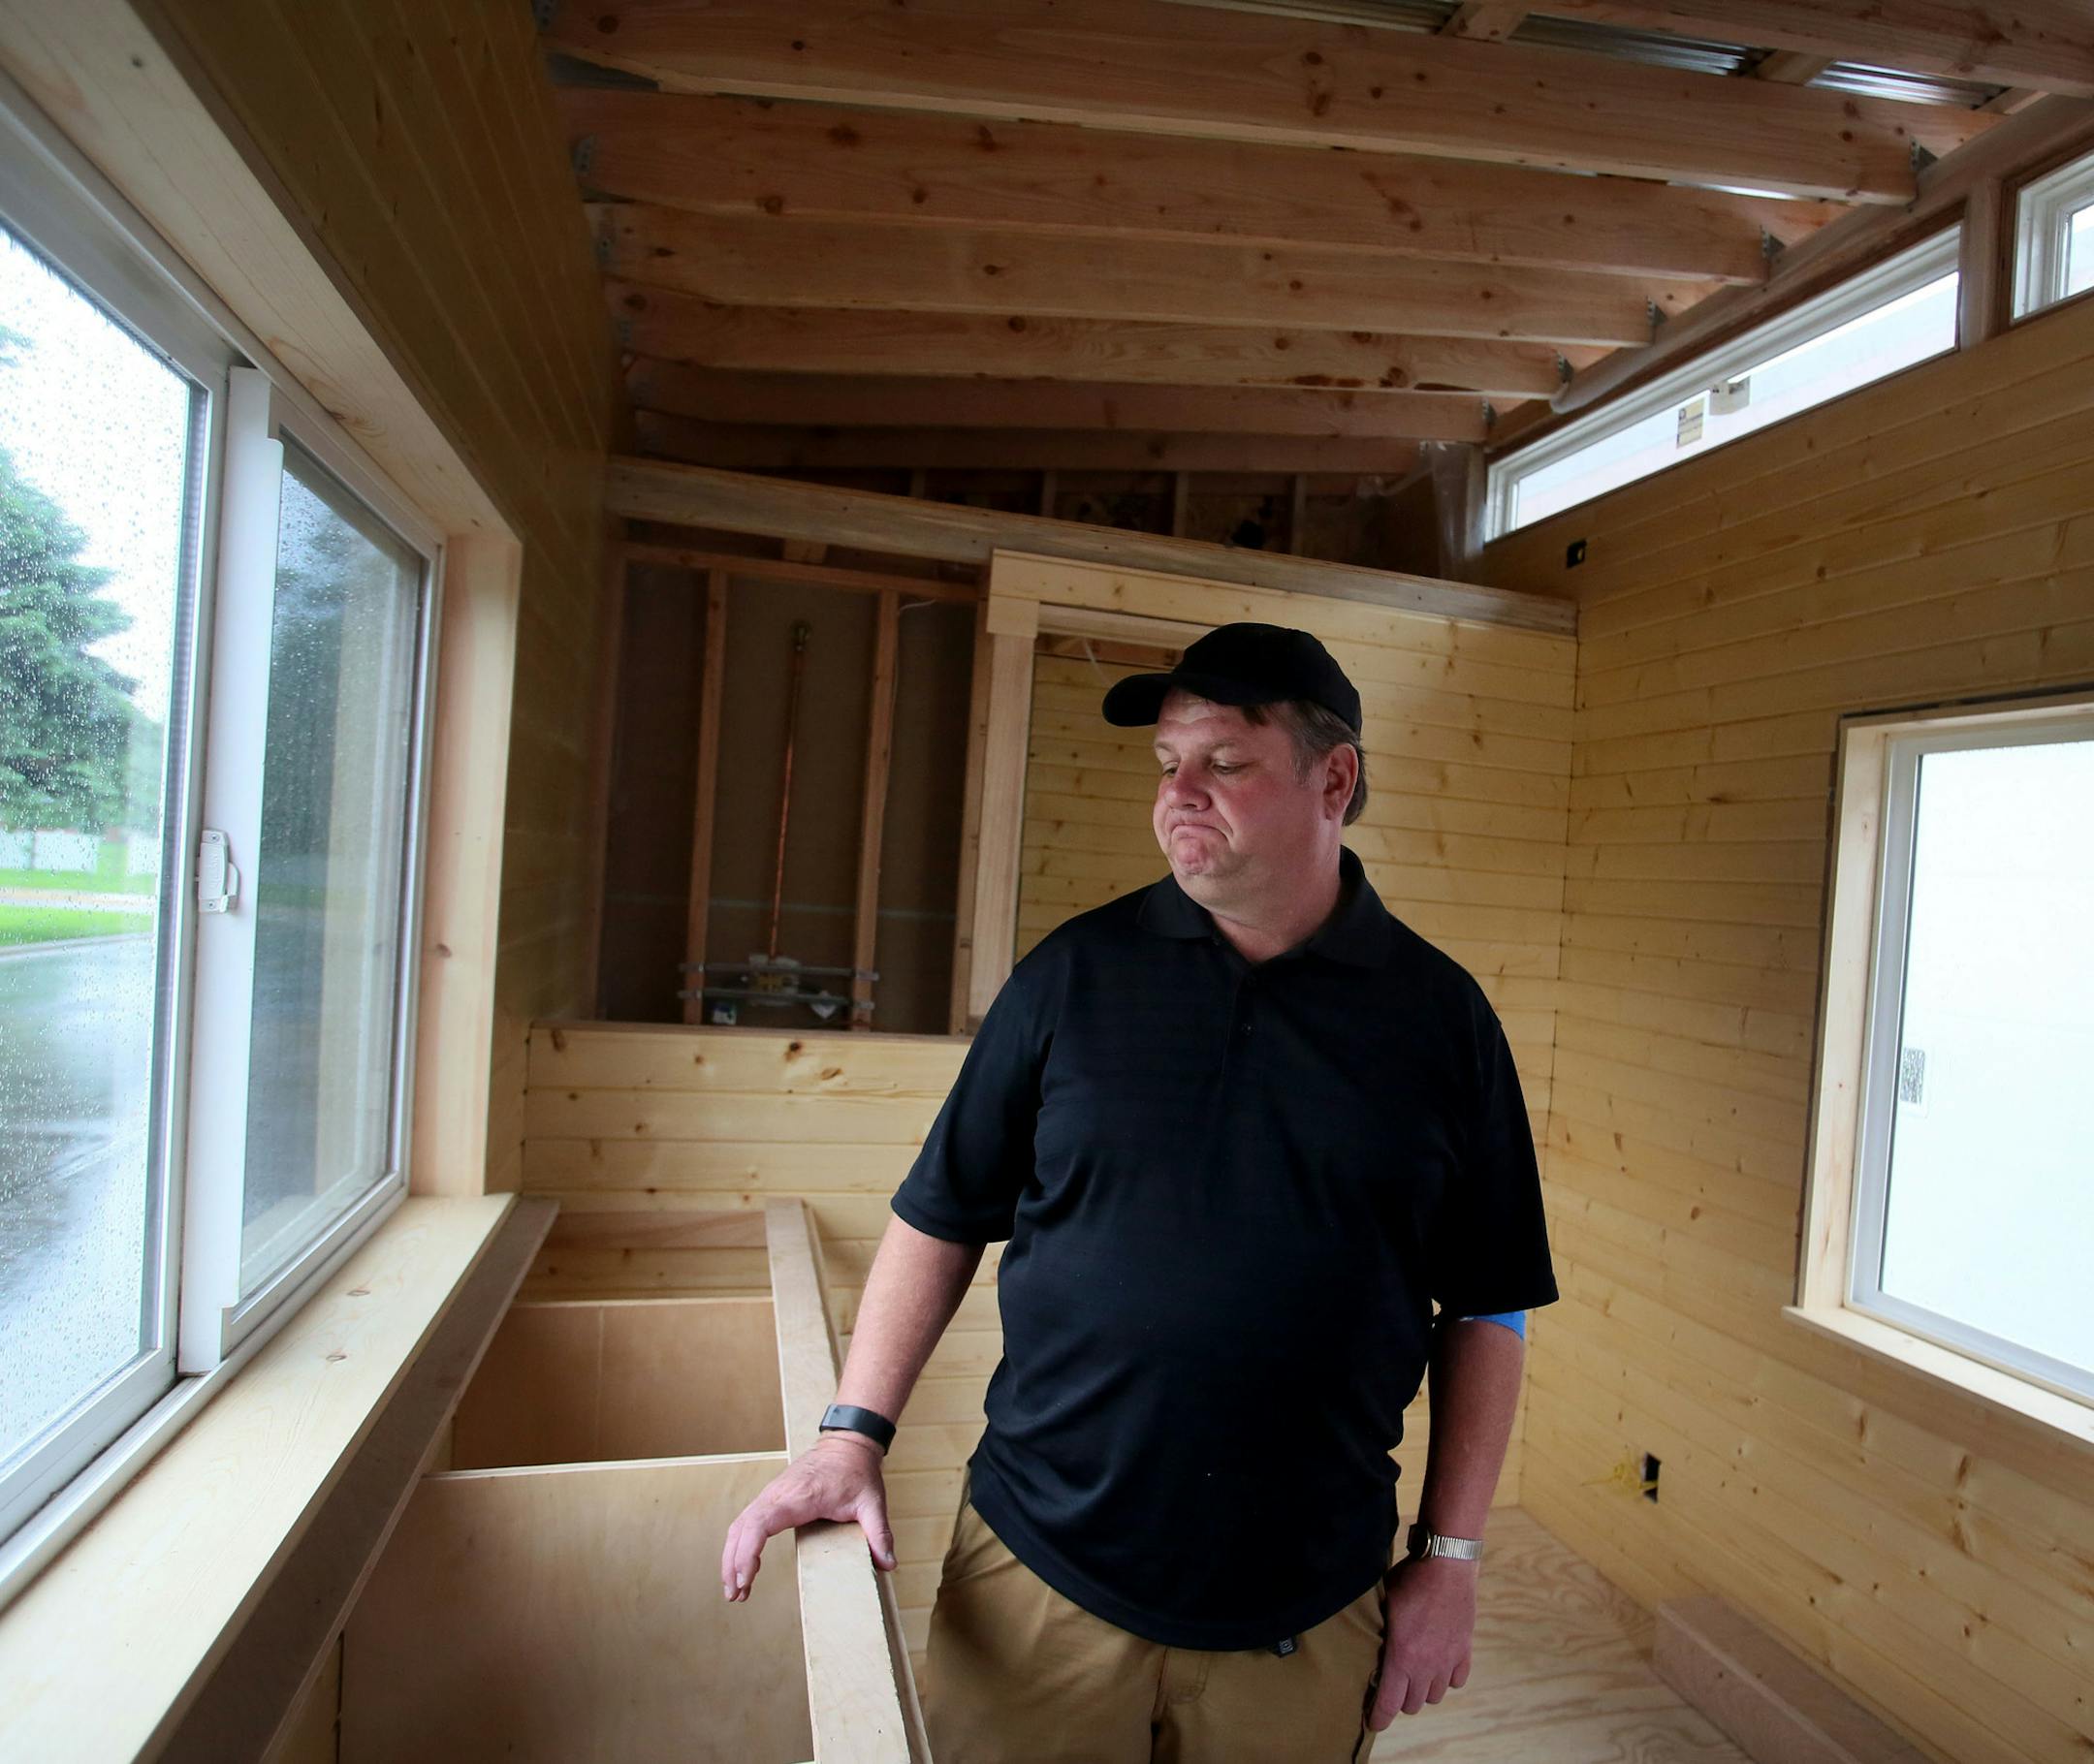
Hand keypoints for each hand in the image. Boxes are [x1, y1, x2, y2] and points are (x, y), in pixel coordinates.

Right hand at [720, 1433, 896, 1602]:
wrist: (848, 1444)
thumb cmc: (857, 1472)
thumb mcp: (872, 1503)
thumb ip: (879, 1533)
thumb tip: (889, 1564)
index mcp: (797, 1498)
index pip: (759, 1525)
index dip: (747, 1554)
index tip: (746, 1580)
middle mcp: (777, 1495)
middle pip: (741, 1529)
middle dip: (733, 1564)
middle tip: (735, 1596)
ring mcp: (771, 1495)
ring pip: (739, 1526)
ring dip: (731, 1557)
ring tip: (734, 1590)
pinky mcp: (771, 1498)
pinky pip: (746, 1521)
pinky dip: (738, 1544)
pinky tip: (741, 1565)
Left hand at [1365, 1555, 1476, 1727]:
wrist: (1447, 1565)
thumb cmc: (1409, 1580)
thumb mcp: (1383, 1606)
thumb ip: (1378, 1633)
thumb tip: (1365, 1646)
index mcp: (1401, 1657)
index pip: (1388, 1702)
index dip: (1379, 1717)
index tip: (1373, 1723)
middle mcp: (1426, 1666)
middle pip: (1412, 1705)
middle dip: (1399, 1700)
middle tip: (1391, 1688)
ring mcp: (1448, 1660)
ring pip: (1434, 1696)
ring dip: (1423, 1691)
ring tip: (1414, 1677)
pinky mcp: (1464, 1651)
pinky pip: (1457, 1681)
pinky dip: (1447, 1679)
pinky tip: (1438, 1666)